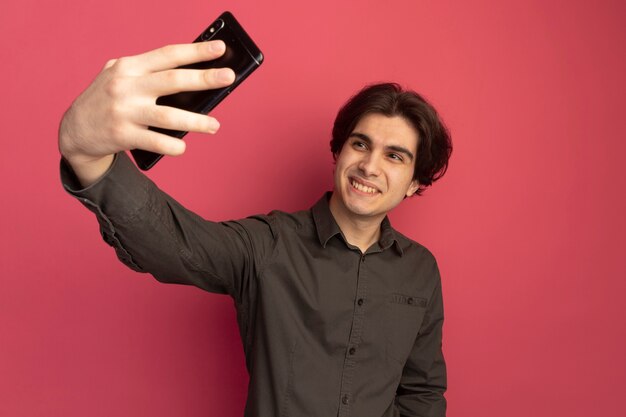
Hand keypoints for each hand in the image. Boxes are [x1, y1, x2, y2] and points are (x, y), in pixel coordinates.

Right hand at [59, 41, 234, 182]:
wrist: (74, 131)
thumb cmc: (107, 100)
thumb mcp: (119, 76)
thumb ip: (148, 73)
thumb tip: (194, 79)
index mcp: (129, 67)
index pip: (168, 55)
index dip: (196, 51)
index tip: (220, 48)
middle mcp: (126, 86)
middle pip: (173, 81)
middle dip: (204, 78)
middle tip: (228, 77)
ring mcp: (125, 112)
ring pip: (169, 117)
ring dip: (197, 121)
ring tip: (215, 125)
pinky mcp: (123, 136)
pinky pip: (157, 142)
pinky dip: (174, 146)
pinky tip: (183, 146)